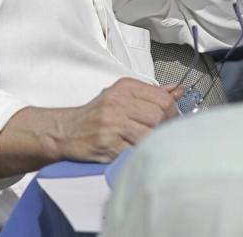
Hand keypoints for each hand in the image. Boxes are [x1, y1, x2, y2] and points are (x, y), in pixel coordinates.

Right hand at [59, 78, 181, 162]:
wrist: (66, 131)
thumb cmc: (96, 115)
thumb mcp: (121, 95)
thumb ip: (150, 93)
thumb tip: (176, 91)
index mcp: (125, 88)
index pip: (162, 98)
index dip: (172, 112)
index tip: (171, 119)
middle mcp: (118, 103)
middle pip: (159, 116)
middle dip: (164, 128)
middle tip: (159, 133)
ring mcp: (112, 124)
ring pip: (150, 135)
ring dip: (151, 142)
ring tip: (144, 142)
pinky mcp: (108, 144)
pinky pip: (135, 151)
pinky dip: (137, 153)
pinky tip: (132, 150)